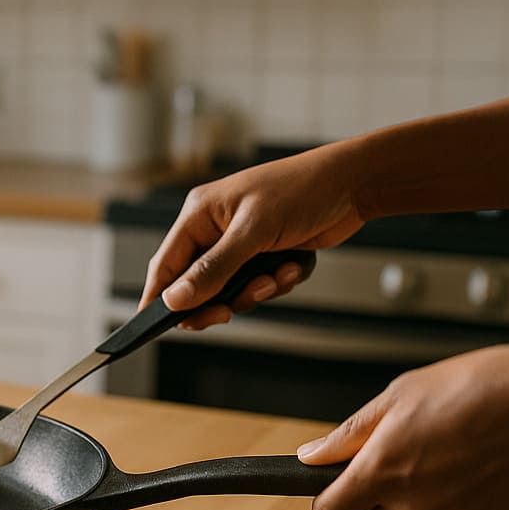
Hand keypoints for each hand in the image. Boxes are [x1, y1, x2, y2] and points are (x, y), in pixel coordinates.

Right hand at [140, 146, 366, 328]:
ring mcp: (242, 243)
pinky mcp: (267, 254)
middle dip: (219, 298)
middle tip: (229, 310)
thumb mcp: (254, 231)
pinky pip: (261, 286)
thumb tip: (174, 299)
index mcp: (200, 214)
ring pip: (231, 289)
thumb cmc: (302, 190)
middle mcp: (216, 229)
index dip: (158, 296)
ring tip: (278, 275)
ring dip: (256, 291)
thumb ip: (213, 268)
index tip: (152, 325)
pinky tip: (294, 265)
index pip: (166, 263)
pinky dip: (279, 282)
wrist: (356, 184)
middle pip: (197, 283)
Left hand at [301, 345, 508, 509]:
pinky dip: (454, 498)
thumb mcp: (402, 394)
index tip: (331, 482)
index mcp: (383, 473)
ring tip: (449, 446)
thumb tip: (314, 455)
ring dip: (420, 491)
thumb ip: (350, 435)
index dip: (326, 497)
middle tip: (408, 444)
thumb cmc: (489, 389)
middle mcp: (414, 508)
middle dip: (379, 486)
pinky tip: (474, 463)